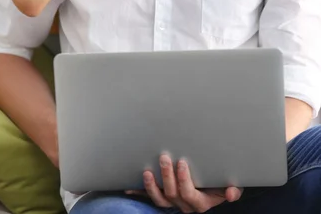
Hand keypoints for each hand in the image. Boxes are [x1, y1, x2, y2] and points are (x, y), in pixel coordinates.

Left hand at [126, 155, 241, 212]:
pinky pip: (150, 197)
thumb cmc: (222, 182)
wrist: (215, 188)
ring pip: (160, 200)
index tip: (182, 162)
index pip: (189, 194)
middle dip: (167, 176)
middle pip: (173, 195)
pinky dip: (139, 193)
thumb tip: (231, 193)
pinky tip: (128, 188)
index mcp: (201, 202)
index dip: (184, 180)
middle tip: (164, 158)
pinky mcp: (165, 197)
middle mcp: (185, 205)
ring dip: (152, 186)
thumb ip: (233, 189)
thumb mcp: (232, 185)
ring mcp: (174, 202)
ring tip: (147, 172)